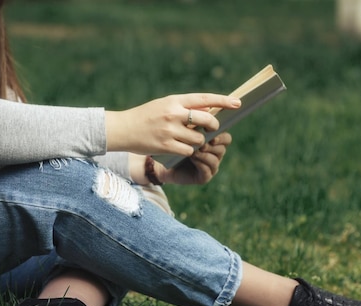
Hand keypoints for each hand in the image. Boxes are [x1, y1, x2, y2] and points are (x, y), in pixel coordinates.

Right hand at [105, 93, 240, 155]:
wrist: (123, 129)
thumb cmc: (146, 116)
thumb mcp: (164, 105)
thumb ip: (185, 107)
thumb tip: (209, 111)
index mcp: (174, 101)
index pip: (205, 99)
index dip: (223, 101)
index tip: (238, 103)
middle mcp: (173, 114)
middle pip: (207, 121)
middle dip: (213, 127)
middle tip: (211, 130)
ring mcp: (170, 131)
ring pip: (198, 140)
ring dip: (198, 143)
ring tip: (187, 140)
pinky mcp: (166, 146)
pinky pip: (188, 151)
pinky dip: (188, 152)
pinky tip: (180, 149)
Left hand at [160, 131, 232, 184]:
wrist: (163, 163)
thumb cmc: (175, 144)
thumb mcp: (185, 133)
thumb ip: (196, 126)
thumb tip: (205, 116)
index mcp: (215, 142)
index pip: (226, 138)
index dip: (221, 136)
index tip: (211, 133)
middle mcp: (215, 155)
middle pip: (222, 149)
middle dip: (212, 146)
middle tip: (202, 143)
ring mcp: (211, 167)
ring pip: (215, 160)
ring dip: (205, 154)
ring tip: (195, 150)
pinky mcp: (204, 177)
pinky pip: (207, 171)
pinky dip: (201, 164)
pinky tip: (193, 158)